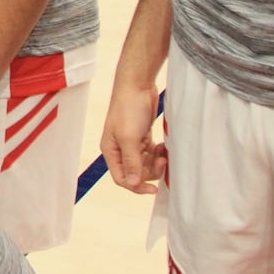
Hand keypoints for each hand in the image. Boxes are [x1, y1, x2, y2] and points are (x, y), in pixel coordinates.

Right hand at [101, 79, 166, 193]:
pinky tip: (162, 146)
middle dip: (150, 171)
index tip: (153, 188)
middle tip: (161, 161)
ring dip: (156, 162)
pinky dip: (158, 153)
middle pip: (135, 173)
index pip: (121, 178)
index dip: (136, 186)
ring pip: (145, 164)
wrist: (137, 86)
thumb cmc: (128, 109)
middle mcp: (119, 149)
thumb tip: (132, 184)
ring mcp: (131, 142)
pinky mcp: (141, 136)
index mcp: (111, 150)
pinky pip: (150, 153)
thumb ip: (131, 162)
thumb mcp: (129, 138)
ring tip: (163, 152)